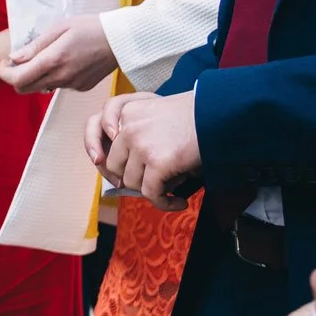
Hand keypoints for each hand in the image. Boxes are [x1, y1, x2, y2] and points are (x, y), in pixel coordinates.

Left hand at [0, 13, 118, 94]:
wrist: (122, 40)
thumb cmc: (90, 27)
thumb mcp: (59, 28)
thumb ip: (35, 46)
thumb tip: (14, 57)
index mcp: (53, 61)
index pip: (17, 79)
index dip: (5, 72)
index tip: (6, 60)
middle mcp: (61, 77)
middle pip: (24, 88)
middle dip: (15, 76)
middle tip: (18, 60)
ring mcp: (72, 85)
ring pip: (41, 87)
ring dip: (34, 76)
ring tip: (43, 56)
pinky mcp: (81, 87)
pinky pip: (58, 86)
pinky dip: (52, 76)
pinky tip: (63, 61)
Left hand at [88, 90, 200, 207]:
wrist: (219, 114)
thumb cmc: (195, 116)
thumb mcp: (157, 114)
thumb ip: (138, 133)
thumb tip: (126, 174)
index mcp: (127, 111)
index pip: (96, 130)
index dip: (101, 154)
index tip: (107, 168)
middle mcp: (128, 128)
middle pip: (114, 165)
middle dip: (130, 177)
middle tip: (150, 184)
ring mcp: (140, 146)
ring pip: (132, 182)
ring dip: (151, 190)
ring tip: (171, 189)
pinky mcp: (157, 163)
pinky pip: (151, 193)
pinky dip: (164, 203)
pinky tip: (178, 203)